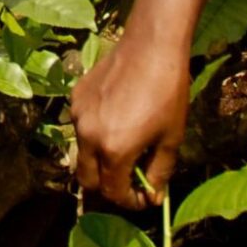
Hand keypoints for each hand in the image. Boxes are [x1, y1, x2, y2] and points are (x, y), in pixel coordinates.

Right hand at [70, 24, 190, 210]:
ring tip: (126, 144)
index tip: (143, 197)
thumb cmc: (168, 92)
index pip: (113, 192)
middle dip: (108, 186)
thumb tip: (153, 198)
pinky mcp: (75, 97)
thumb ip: (159, 172)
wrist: (151, 44)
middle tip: (130, 180)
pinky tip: (117, 117)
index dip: (129, 201)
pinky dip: (96, 133)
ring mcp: (78, 115)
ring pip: (83, 152)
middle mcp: (88, 136)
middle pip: (87, 179)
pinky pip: (81, 126)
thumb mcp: (171, 138)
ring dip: (100, 159)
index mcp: (113, 150)